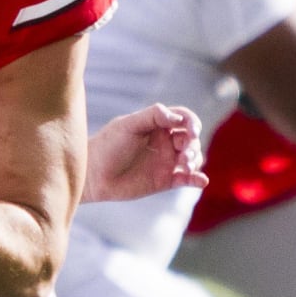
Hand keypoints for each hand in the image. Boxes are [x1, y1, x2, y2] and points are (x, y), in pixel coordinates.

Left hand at [83, 104, 207, 202]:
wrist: (94, 175)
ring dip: (195, 159)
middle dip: (192, 144)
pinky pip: (186, 179)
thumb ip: (153, 116)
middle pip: (190, 138)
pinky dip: (197, 179)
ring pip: (192, 158)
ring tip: (185, 165)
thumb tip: (178, 118)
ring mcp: (166, 161)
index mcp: (157, 125)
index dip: (192, 122)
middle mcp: (164, 141)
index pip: (183, 118)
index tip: (192, 130)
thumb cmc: (108, 145)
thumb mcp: (128, 125)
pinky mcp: (165, 181)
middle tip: (183, 154)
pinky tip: (202, 180)